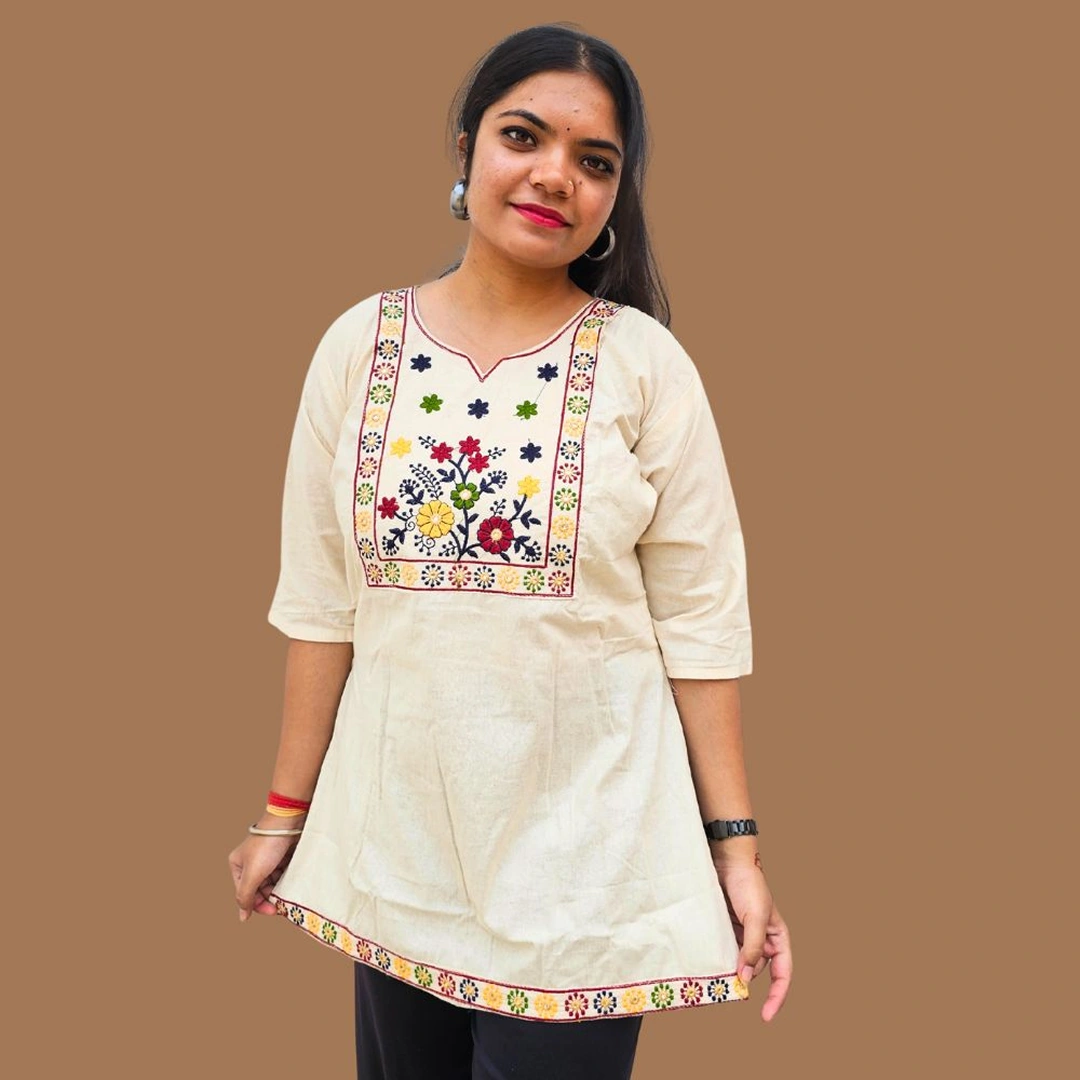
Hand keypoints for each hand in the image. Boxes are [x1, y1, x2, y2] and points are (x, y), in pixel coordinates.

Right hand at [227, 814, 303, 922]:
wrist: (288, 821)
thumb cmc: (267, 845)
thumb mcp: (252, 874)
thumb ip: (245, 896)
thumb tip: (242, 917)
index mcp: (237, 865)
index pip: (246, 893)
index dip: (258, 904)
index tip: (272, 911)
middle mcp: (250, 863)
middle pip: (260, 889)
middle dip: (270, 897)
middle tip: (281, 904)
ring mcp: (266, 859)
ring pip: (272, 882)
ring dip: (279, 888)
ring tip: (288, 890)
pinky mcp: (281, 855)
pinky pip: (283, 873)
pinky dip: (287, 878)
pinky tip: (292, 880)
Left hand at [713, 854, 792, 1021]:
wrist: (727, 861)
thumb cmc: (748, 885)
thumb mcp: (755, 917)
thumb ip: (752, 948)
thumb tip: (744, 978)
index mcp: (777, 938)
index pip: (782, 974)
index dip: (777, 997)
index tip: (766, 1016)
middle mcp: (762, 940)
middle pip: (756, 971)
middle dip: (744, 978)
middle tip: (727, 983)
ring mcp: (743, 936)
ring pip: (738, 963)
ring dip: (729, 969)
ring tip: (715, 970)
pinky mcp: (726, 930)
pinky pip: (724, 951)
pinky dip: (718, 958)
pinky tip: (708, 960)